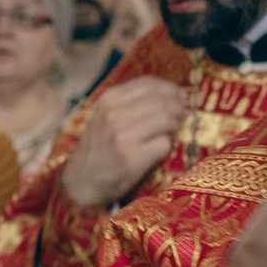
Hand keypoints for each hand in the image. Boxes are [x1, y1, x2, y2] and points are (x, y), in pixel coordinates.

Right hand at [59, 78, 188, 209]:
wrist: (81, 182)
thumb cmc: (98, 149)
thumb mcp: (105, 117)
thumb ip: (129, 103)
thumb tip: (171, 94)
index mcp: (108, 100)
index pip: (148, 84)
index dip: (170, 88)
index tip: (181, 95)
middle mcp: (114, 114)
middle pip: (161, 101)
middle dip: (178, 107)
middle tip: (184, 114)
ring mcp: (122, 136)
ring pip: (165, 120)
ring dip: (175, 126)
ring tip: (173, 131)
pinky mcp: (132, 158)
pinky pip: (163, 144)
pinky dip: (166, 147)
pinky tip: (159, 151)